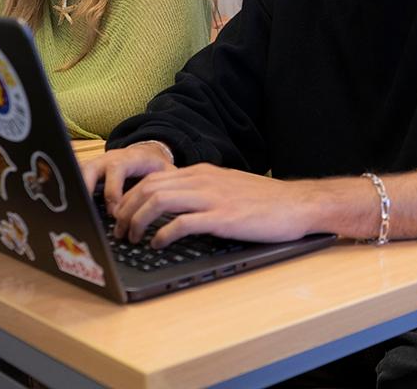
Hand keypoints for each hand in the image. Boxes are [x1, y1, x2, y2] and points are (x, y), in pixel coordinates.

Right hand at [80, 143, 175, 209]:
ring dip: (78, 191)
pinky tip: (76, 208)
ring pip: (80, 172)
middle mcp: (109, 159)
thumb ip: (165, 186)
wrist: (147, 153)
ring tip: (77, 212)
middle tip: (87, 211)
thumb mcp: (165, 173)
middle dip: (87, 188)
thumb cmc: (156, 166)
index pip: (116, 169)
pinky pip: (77, 178)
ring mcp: (98, 164)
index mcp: (128, 158)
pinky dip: (76, 191)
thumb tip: (168, 205)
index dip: (113, 191)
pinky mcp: (91, 172)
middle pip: (90, 168)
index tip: (114, 212)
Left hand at [111, 163, 318, 248]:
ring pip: (159, 200)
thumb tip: (176, 204)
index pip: (153, 177)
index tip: (122, 215)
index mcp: (202, 173)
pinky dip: (164, 234)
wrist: (297, 204)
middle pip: (149, 187)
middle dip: (127, 210)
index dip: (131, 197)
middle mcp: (202, 181)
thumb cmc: (265, 201)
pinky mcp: (222, 218)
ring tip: (133, 238)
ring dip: (138, 221)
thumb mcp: (227, 187)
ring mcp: (212, 198)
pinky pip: (182, 223)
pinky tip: (159, 244)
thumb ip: (202, 191)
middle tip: (120, 231)